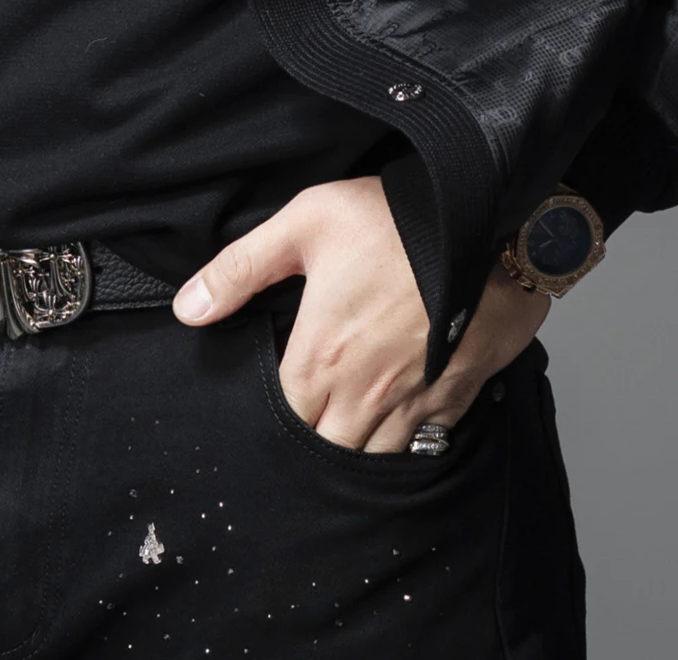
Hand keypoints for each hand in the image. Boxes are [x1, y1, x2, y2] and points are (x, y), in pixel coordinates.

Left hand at [171, 175, 549, 451]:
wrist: (488, 221)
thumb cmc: (396, 219)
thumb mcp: (304, 223)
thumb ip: (240, 268)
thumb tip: (188, 309)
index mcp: (321, 357)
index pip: (287, 418)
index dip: (282, 410)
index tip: (288, 389)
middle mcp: (366, 393)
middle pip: (329, 449)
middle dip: (320, 436)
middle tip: (319, 407)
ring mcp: (416, 401)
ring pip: (378, 458)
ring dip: (363, 444)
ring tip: (356, 416)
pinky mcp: (459, 396)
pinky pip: (429, 443)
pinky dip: (414, 438)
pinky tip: (406, 414)